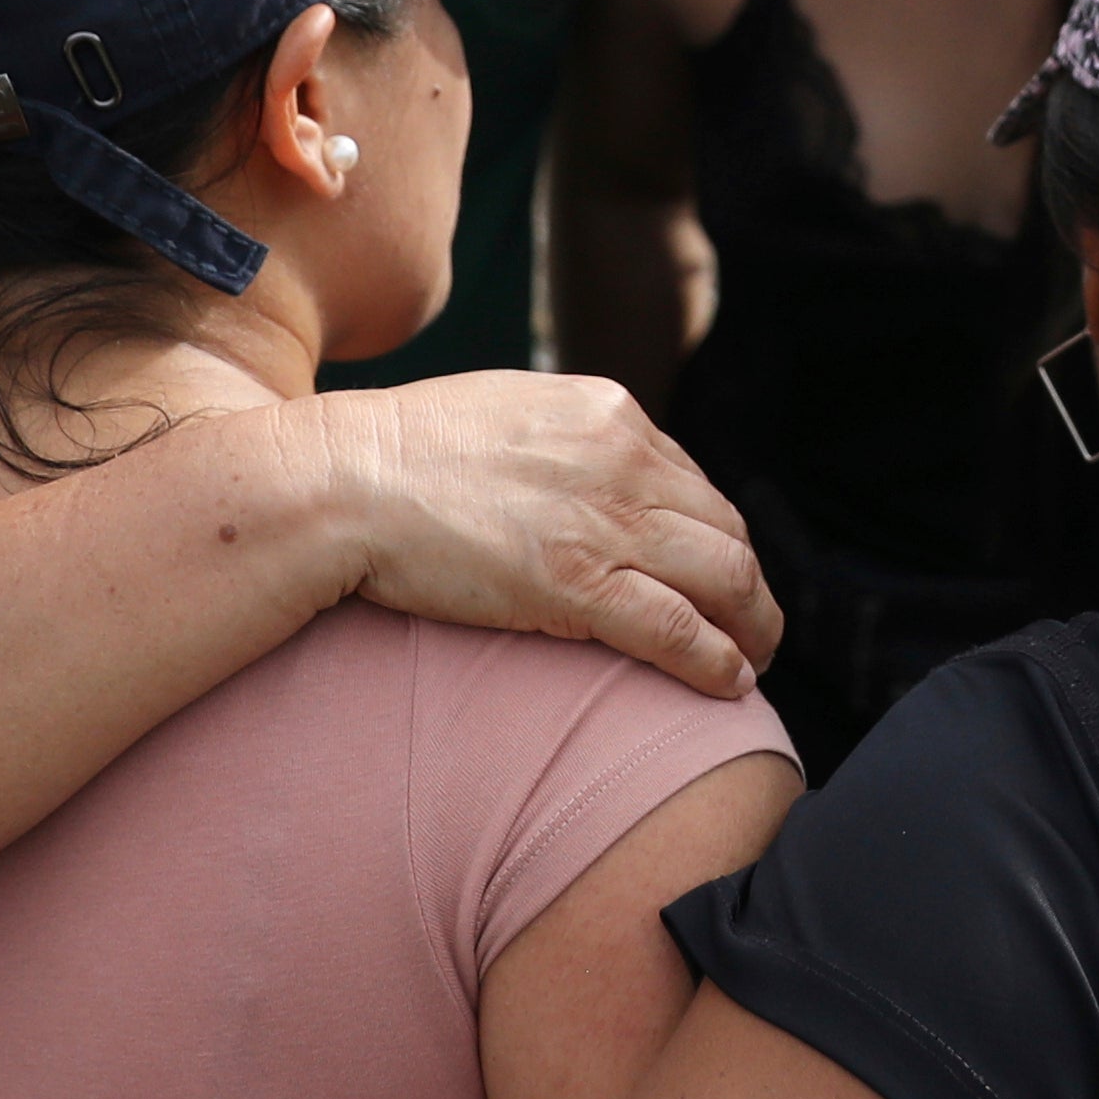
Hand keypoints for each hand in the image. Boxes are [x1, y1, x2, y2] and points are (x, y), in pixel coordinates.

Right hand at [307, 375, 780, 692]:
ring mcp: (607, 521)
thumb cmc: (399, 454)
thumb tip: (574, 475)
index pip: (693, 483)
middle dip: (748, 585)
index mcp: (608, 413)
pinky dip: (719, 662)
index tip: (710, 575)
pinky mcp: (580, 584)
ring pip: (726, 579)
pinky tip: (730, 686)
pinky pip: (682, 631)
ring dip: (753, 627)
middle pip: (725, 531)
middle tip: (751, 626)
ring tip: (753, 661)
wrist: (345, 478)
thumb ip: (556, 440)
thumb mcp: (502, 412)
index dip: (712, 538)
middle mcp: (625, 459)